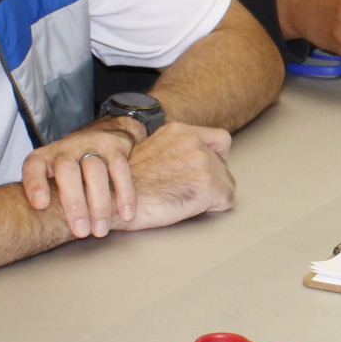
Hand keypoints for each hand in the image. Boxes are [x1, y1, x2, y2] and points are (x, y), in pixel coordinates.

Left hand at [22, 114, 145, 237]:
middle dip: (74, 204)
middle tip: (81, 232)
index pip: (34, 166)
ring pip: (95, 171)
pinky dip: (124, 193)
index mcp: (45, 157)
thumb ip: (48, 197)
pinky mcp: (114, 144)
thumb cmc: (73, 166)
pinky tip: (126, 213)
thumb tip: (42, 232)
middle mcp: (66, 148)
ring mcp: (91, 144)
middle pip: (67, 171)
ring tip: (101, 230)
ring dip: (99, 204)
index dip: (35, 184)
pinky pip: (119, 168)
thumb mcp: (52, 176)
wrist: (104, 131)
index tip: (41, 205)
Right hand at [112, 122, 234, 230]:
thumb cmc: (123, 185)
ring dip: (213, 196)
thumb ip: (173, 152)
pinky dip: (214, 208)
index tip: (208, 170)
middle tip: (190, 193)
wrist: (113, 199)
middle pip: (224, 164)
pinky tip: (192, 209)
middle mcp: (193, 142)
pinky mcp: (207, 185)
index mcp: (178, 132)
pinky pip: (226, 200)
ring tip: (187, 202)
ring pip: (227, 183)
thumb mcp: (149, 153)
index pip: (220, 138)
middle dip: (213, 181)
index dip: (217, 157)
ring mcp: (201, 162)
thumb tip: (187, 166)